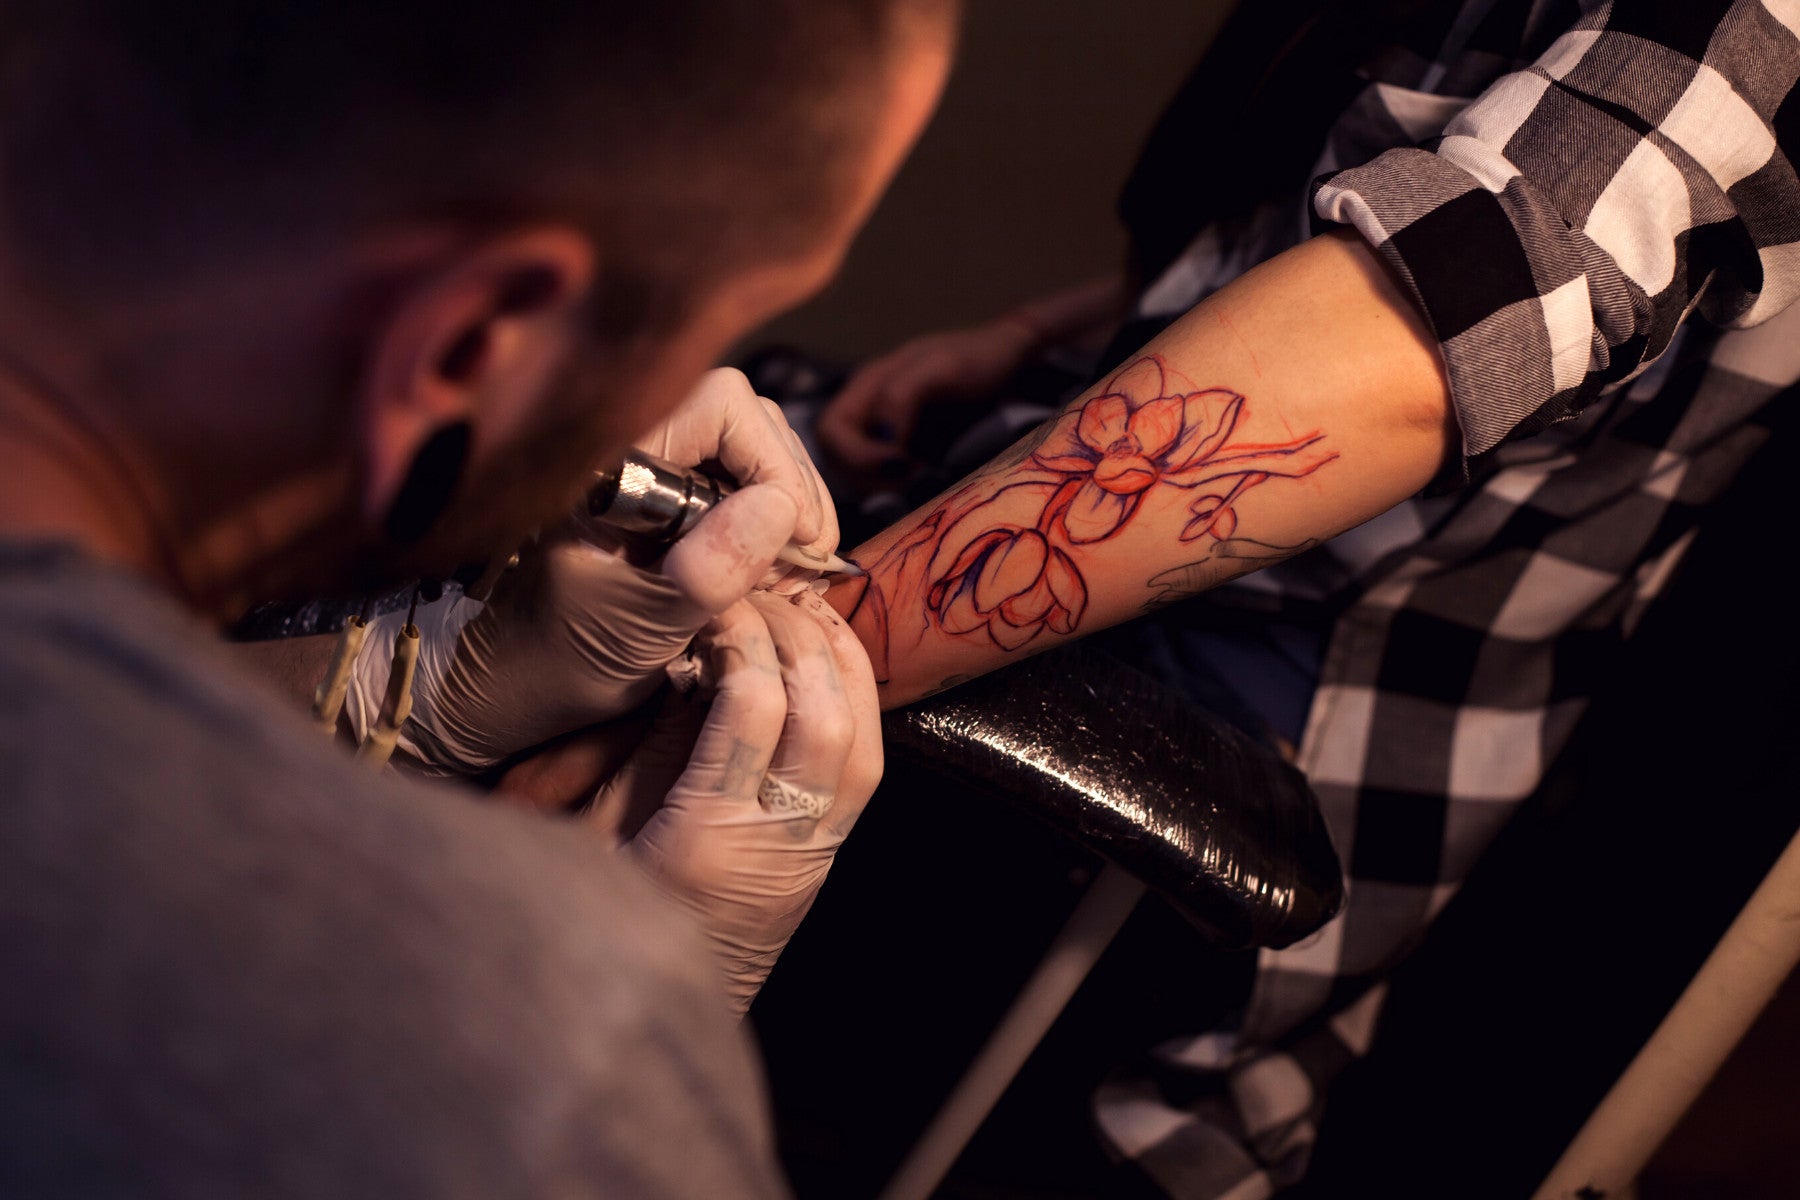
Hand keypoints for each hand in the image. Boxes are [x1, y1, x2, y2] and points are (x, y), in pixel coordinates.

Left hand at [345, 368, 838, 773]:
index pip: (722, 406)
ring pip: (750, 456)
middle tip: (801, 564)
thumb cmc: (553, 663)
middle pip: (747, 423)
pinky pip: (740, 491)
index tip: (797, 537)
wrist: (508, 694)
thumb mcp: (636, 627)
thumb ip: (705, 571)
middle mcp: (635, 449)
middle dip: (788, 489)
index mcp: (610, 459)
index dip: (773, 463)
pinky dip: (768, 530)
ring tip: (785, 577)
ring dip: (784, 513)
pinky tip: (769, 575)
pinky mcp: (670, 506)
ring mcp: (655, 475)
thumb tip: (778, 509)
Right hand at [578, 589, 882, 1012]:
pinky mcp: (829, 850)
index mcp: (708, 838)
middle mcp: (779, 843)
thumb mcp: (591, 831)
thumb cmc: (601, 921)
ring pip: (862, 736)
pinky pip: (868, 762)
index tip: (710, 596)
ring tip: (799, 605)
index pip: (753, 708)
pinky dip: (855, 696)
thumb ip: (645, 747)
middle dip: (797, 634)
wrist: (650, 1014)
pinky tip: (826, 655)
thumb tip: (691, 661)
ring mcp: (814, 850)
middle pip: (823, 715)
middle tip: (757, 587)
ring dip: (837, 657)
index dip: (740, 635)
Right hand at [816, 317, 1038, 483]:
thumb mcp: (941, 366)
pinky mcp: (907, 455)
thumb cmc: (978, 358)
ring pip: (856, 476)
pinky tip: (926, 487)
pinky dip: (898, 492)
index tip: (901, 462)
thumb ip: (902, 393)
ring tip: (922, 482)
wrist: (1012, 364)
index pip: (830, 430)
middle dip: (867, 477)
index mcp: (867, 386)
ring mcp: (886, 436)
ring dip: (882, 489)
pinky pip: (884, 482)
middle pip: (837, 459)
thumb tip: (881, 436)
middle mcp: (868, 413)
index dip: (855, 454)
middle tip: (912, 480)